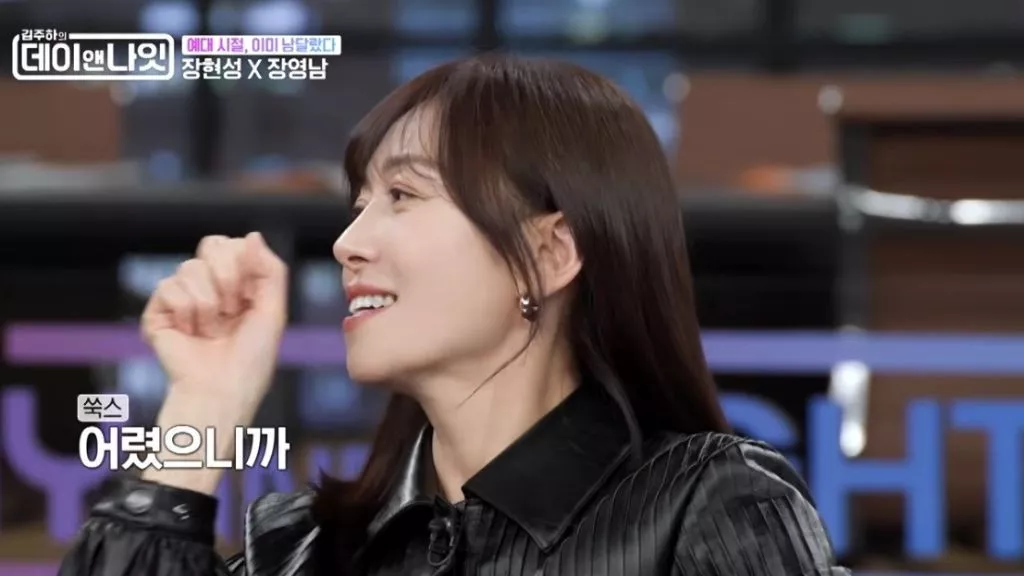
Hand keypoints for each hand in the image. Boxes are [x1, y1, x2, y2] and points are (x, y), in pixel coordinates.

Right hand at [142, 232, 287, 409]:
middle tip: (232, 310)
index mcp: (236, 283)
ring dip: (209, 304)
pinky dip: (186, 312)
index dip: (244, 265)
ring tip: (212, 329)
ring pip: (189, 267)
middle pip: (211, 244)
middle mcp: (207, 286)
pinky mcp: (157, 313)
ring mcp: (181, 298)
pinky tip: (191, 333)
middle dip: (227, 277)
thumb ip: (270, 270)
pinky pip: (168, 287)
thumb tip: (252, 235)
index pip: (233, 244)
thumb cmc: (251, 357)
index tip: (250, 298)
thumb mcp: (273, 310)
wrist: (223, 389)